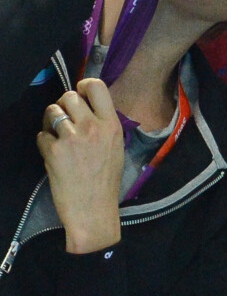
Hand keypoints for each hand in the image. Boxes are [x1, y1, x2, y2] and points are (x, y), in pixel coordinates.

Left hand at [37, 78, 124, 253]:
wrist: (92, 210)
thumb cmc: (106, 181)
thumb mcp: (116, 147)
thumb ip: (103, 125)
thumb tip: (87, 107)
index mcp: (111, 125)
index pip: (96, 86)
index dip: (84, 85)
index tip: (80, 94)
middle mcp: (92, 127)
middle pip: (69, 96)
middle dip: (63, 104)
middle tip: (64, 118)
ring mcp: (71, 138)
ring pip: (52, 111)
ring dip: (51, 120)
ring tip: (56, 134)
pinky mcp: (54, 151)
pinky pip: (41, 134)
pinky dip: (44, 142)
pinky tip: (53, 154)